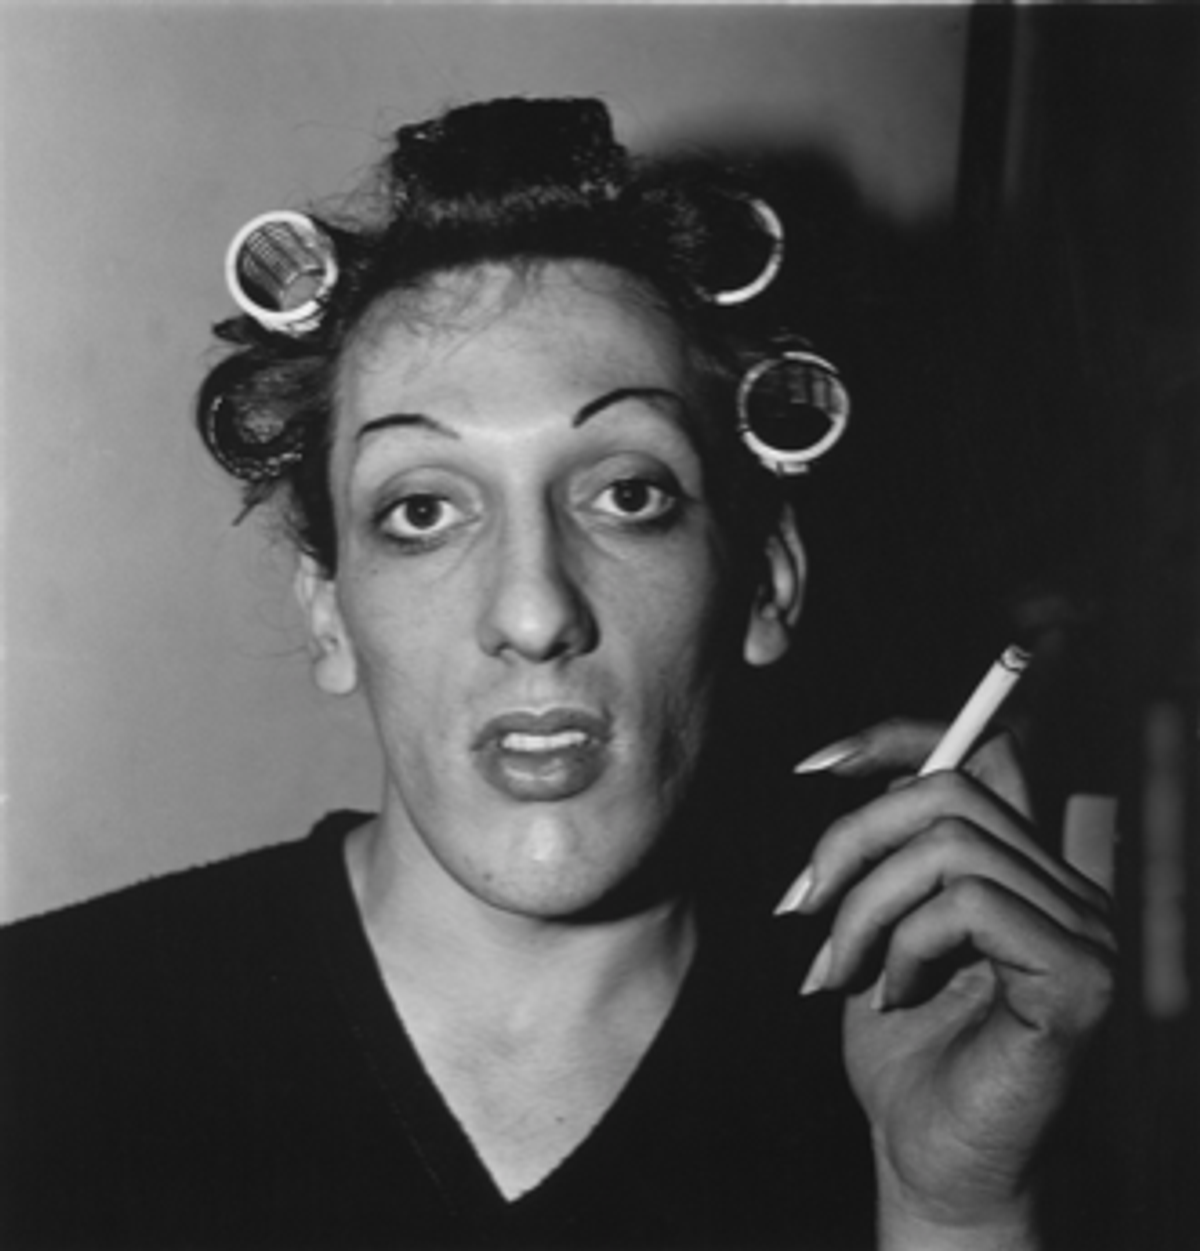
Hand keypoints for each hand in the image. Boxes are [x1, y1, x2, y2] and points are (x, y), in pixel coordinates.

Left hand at [779, 721, 1115, 1249]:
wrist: (930, 1160)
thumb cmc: (899, 1049)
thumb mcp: (873, 928)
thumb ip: (881, 855)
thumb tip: (837, 767)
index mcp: (1021, 872)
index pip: (984, 755)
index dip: (899, 737)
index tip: (815, 766)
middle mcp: (1067, 888)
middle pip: (949, 788)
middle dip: (852, 838)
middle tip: (802, 907)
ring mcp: (1084, 931)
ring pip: (950, 845)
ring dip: (864, 905)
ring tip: (836, 970)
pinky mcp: (1079, 977)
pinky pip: (969, 904)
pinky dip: (906, 943)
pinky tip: (891, 996)